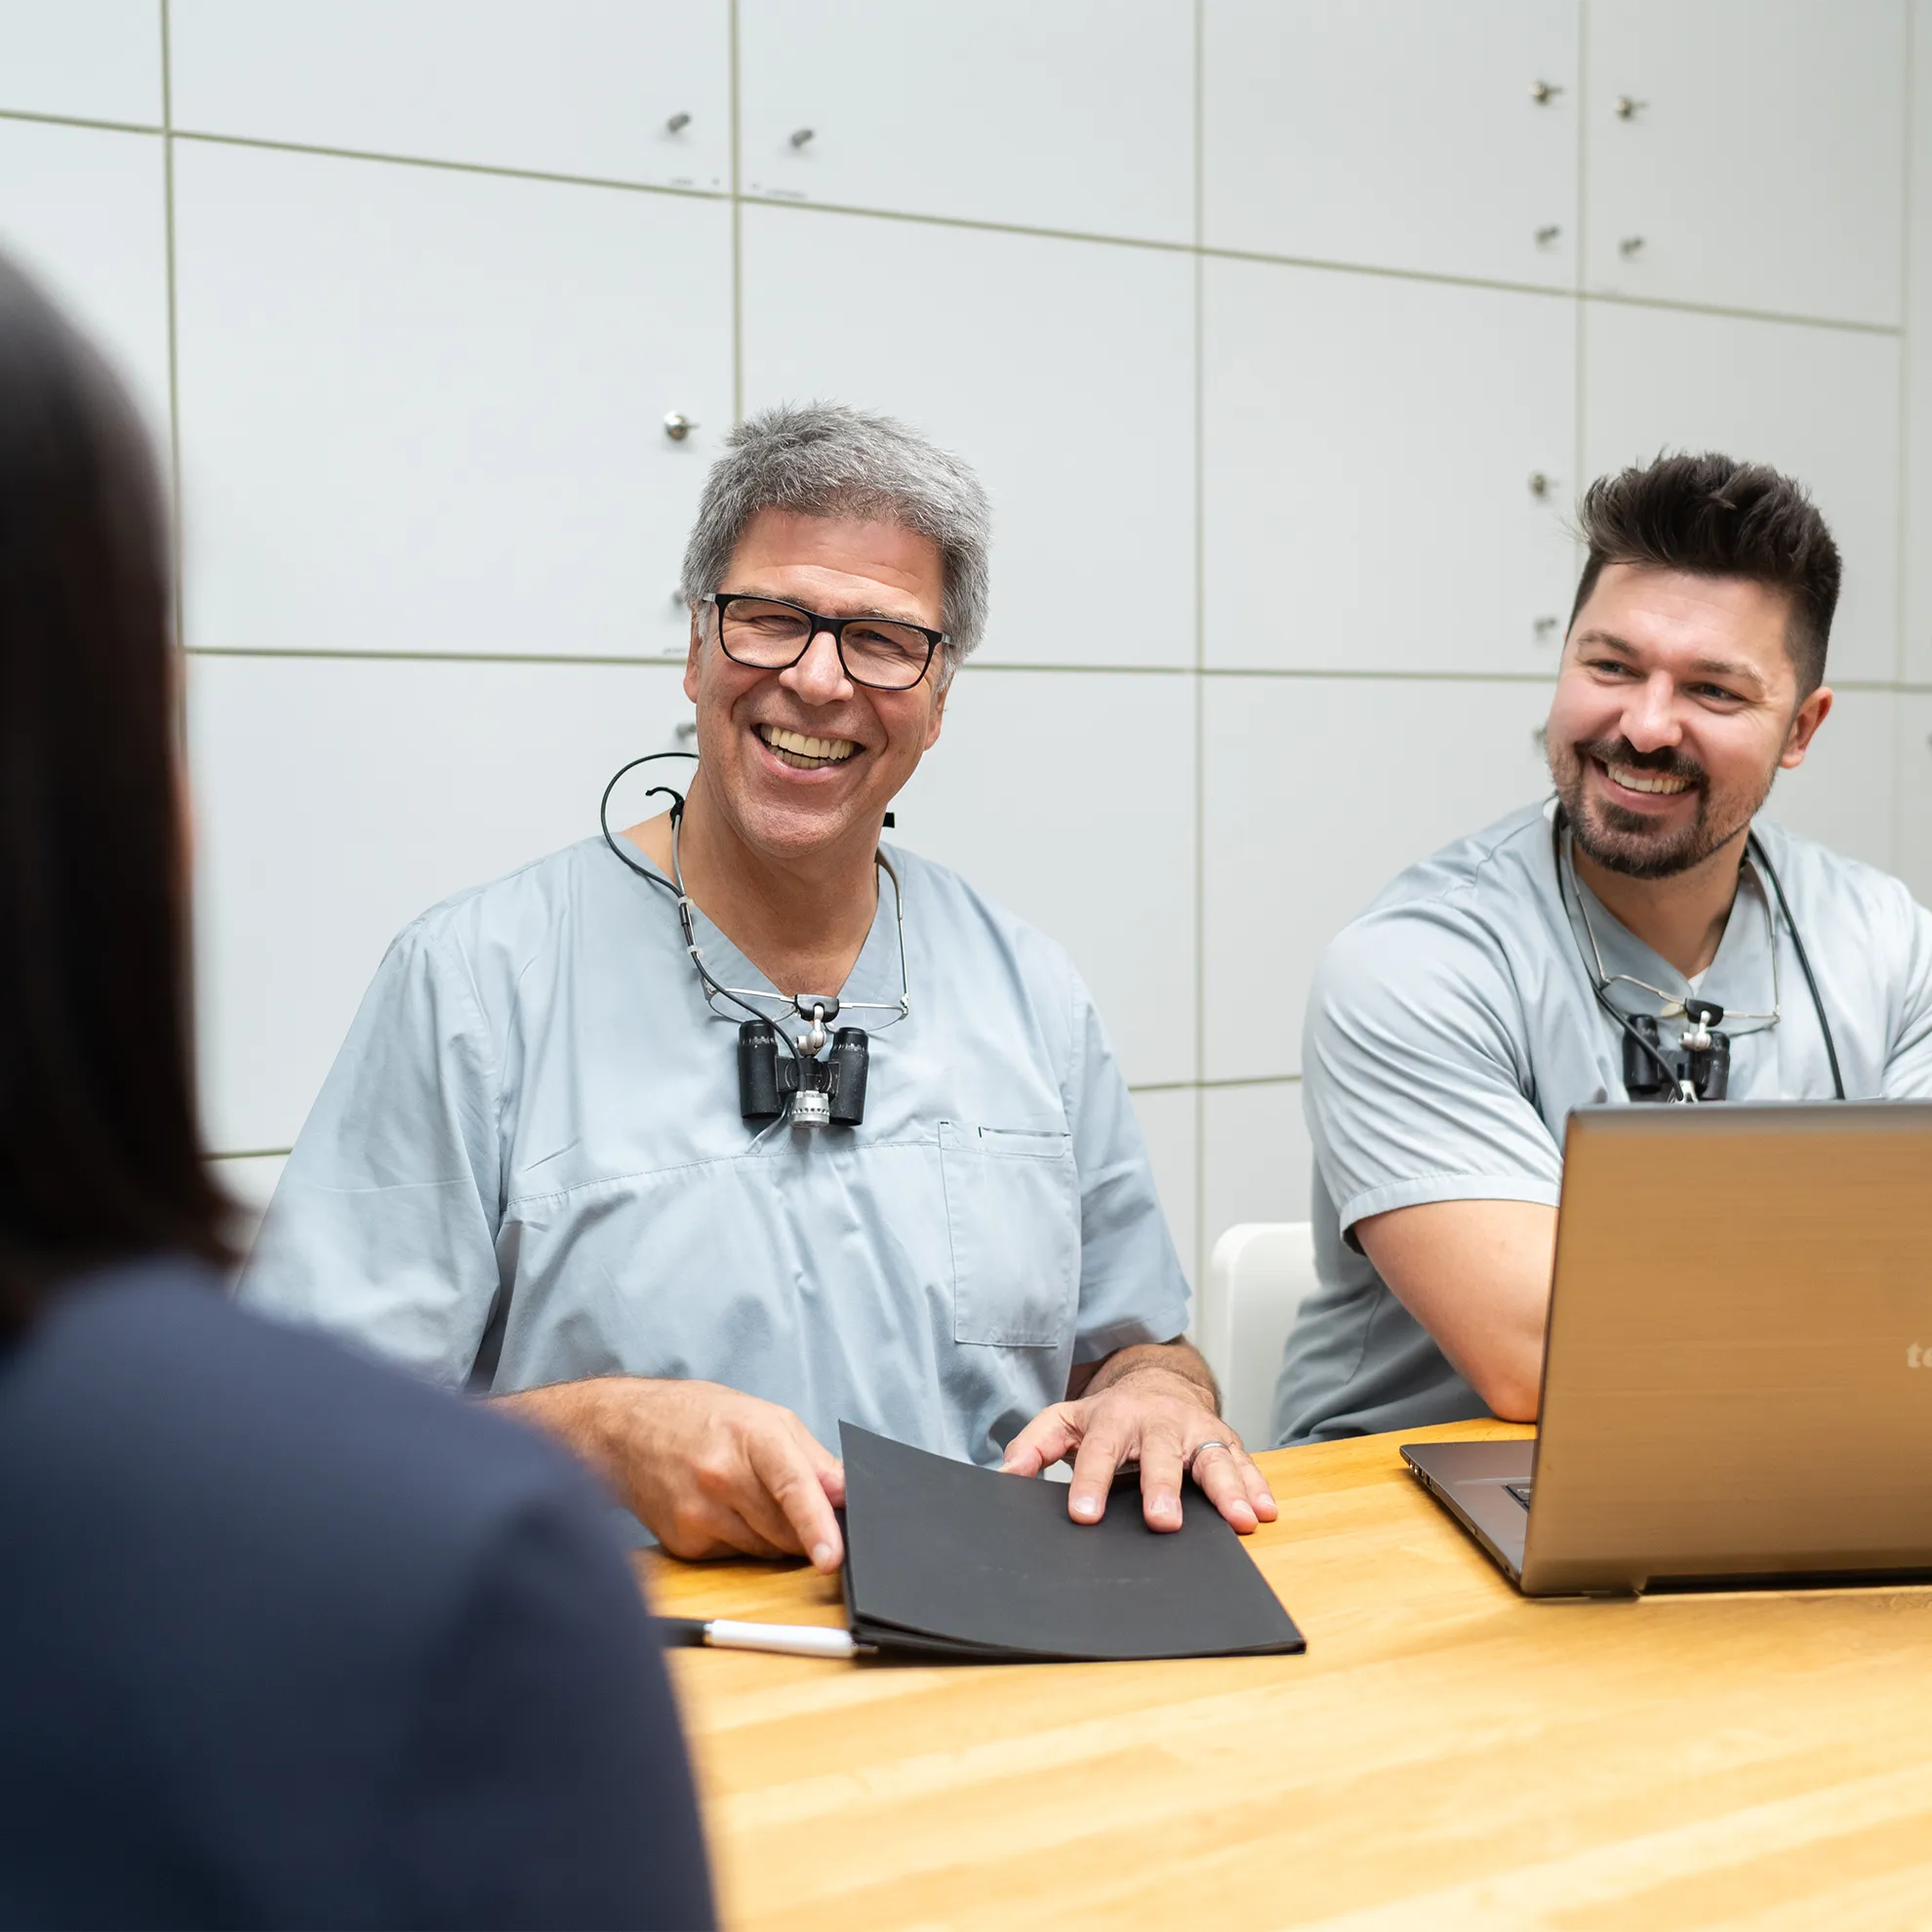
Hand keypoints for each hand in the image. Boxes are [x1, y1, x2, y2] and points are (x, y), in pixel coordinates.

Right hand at [495, 1377, 845, 1570]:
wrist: (625, 1429)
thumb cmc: (700, 1417)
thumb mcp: (765, 1418)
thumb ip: (813, 1459)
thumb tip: (849, 1493)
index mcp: (751, 1436)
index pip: (792, 1486)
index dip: (816, 1524)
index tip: (832, 1558)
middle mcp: (721, 1476)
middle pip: (787, 1529)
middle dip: (804, 1526)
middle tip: (792, 1500)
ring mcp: (698, 1513)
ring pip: (766, 1549)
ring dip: (774, 1534)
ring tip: (747, 1493)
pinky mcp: (683, 1543)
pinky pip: (737, 1556)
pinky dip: (742, 1540)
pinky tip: (721, 1508)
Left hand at [1000, 1365, 1277, 1534]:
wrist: (1159, 1383)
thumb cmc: (1110, 1414)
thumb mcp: (1066, 1420)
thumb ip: (1034, 1445)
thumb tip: (1004, 1475)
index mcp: (1115, 1418)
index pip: (1099, 1452)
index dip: (1090, 1482)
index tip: (1084, 1514)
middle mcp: (1160, 1422)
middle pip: (1162, 1454)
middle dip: (1163, 1486)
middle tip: (1163, 1521)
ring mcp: (1197, 1431)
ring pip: (1214, 1458)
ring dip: (1228, 1490)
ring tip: (1239, 1521)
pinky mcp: (1226, 1442)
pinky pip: (1245, 1464)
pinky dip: (1257, 1487)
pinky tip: (1264, 1512)